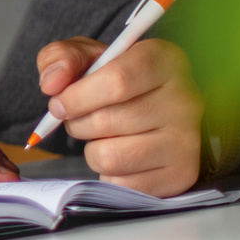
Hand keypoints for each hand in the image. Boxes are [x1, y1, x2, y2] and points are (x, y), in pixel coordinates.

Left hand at [38, 37, 202, 196]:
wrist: (147, 106)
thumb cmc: (113, 78)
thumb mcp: (85, 56)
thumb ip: (60, 58)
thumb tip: (52, 83)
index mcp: (164, 60)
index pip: (117, 81)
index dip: (77, 96)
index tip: (59, 103)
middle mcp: (185, 99)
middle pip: (106, 121)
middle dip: (77, 123)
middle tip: (79, 118)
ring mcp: (186, 140)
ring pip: (111, 156)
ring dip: (92, 149)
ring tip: (102, 136)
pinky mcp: (181, 174)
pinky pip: (122, 184)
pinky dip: (108, 173)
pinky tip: (120, 154)